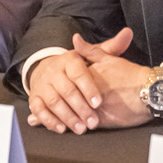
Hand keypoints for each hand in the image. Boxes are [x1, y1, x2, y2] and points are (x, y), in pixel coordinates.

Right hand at [27, 28, 141, 133]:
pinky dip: (49, 120)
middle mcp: (54, 71)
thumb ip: (110, 48)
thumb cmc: (75, 67)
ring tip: (81, 128)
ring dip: (67, 117)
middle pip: (67, 90)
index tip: (99, 102)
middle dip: (81, 108)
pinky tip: (62, 128)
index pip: (78, 73)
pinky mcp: (34, 97)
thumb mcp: (91, 57)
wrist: (46, 70)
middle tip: (93, 121)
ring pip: (54, 101)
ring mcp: (43, 84)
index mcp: (69, 60)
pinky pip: (39, 109)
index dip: (89, 88)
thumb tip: (127, 34)